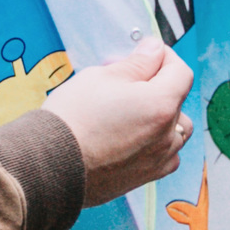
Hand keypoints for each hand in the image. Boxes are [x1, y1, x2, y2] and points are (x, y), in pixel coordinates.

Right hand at [45, 37, 196, 207]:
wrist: (48, 165)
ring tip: (129, 110)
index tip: (146, 54)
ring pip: (174, 132)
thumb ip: (137, 63)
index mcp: (160, 105)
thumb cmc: (72, 119)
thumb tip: (153, 51)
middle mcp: (166, 135)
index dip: (164, 57)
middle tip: (125, 80)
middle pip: (178, 101)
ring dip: (160, 117)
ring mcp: (157, 160)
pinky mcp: (143, 178)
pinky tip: (130, 136)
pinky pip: (163, 156)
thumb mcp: (101, 76)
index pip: (180, 72)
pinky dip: (155, 143)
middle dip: (158, 86)